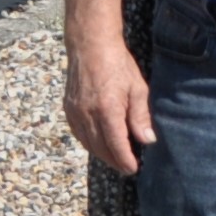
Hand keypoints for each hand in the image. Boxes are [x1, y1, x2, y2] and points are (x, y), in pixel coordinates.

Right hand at [64, 34, 154, 176]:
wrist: (90, 47)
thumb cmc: (118, 65)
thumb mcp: (137, 88)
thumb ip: (141, 116)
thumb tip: (148, 140)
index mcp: (107, 110)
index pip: (116, 144)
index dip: (125, 160)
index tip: (133, 169)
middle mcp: (87, 114)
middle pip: (100, 148)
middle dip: (114, 161)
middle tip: (127, 167)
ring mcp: (75, 112)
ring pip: (87, 143)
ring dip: (101, 154)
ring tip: (116, 159)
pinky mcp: (68, 109)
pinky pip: (78, 133)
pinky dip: (89, 143)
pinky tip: (99, 144)